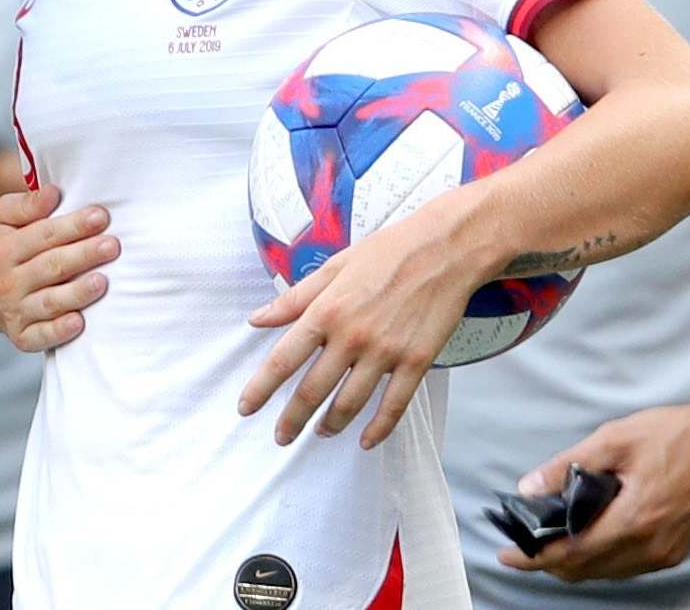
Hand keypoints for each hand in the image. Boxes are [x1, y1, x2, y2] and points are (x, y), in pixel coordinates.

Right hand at [0, 183, 117, 350]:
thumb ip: (27, 204)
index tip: (101, 216)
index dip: (73, 225)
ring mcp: (14, 310)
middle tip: (112, 246)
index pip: (43, 235)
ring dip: (77, 292)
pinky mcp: (22, 337)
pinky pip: (42, 336)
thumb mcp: (5, 219)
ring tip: (102, 281)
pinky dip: (59, 330)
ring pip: (50, 301)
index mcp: (3, 247)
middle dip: (83, 255)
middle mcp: (6, 280)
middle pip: (51, 266)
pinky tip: (79, 322)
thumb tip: (52, 192)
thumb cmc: (7, 248)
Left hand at [238, 204, 480, 448]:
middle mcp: (351, 336)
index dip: (261, 389)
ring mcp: (385, 352)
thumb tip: (257, 319)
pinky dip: (379, 428)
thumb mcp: (332, 267)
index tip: (246, 408)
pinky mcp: (416, 362)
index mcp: (326, 311)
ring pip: (350, 403)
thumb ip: (294, 299)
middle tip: (281, 437)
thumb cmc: (386, 252)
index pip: (284, 359)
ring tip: (320, 433)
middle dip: (292, 420)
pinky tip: (367, 440)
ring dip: (331, 424)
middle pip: (312, 390)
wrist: (443, 249)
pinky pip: (394, 405)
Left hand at [498, 401, 689, 580]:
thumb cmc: (673, 435)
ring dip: (575, 563)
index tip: (508, 556)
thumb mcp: (613, 440)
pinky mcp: (675, 551)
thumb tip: (528, 489)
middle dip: (550, 562)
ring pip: (608, 572)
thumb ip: (567, 466)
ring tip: (547, 541)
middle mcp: (651, 547)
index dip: (536, 558)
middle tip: (522, 545)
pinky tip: (585, 539)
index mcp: (634, 521)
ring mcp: (666, 554)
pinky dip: (601, 559)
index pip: (573, 553)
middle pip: (588, 569)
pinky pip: (627, 566)